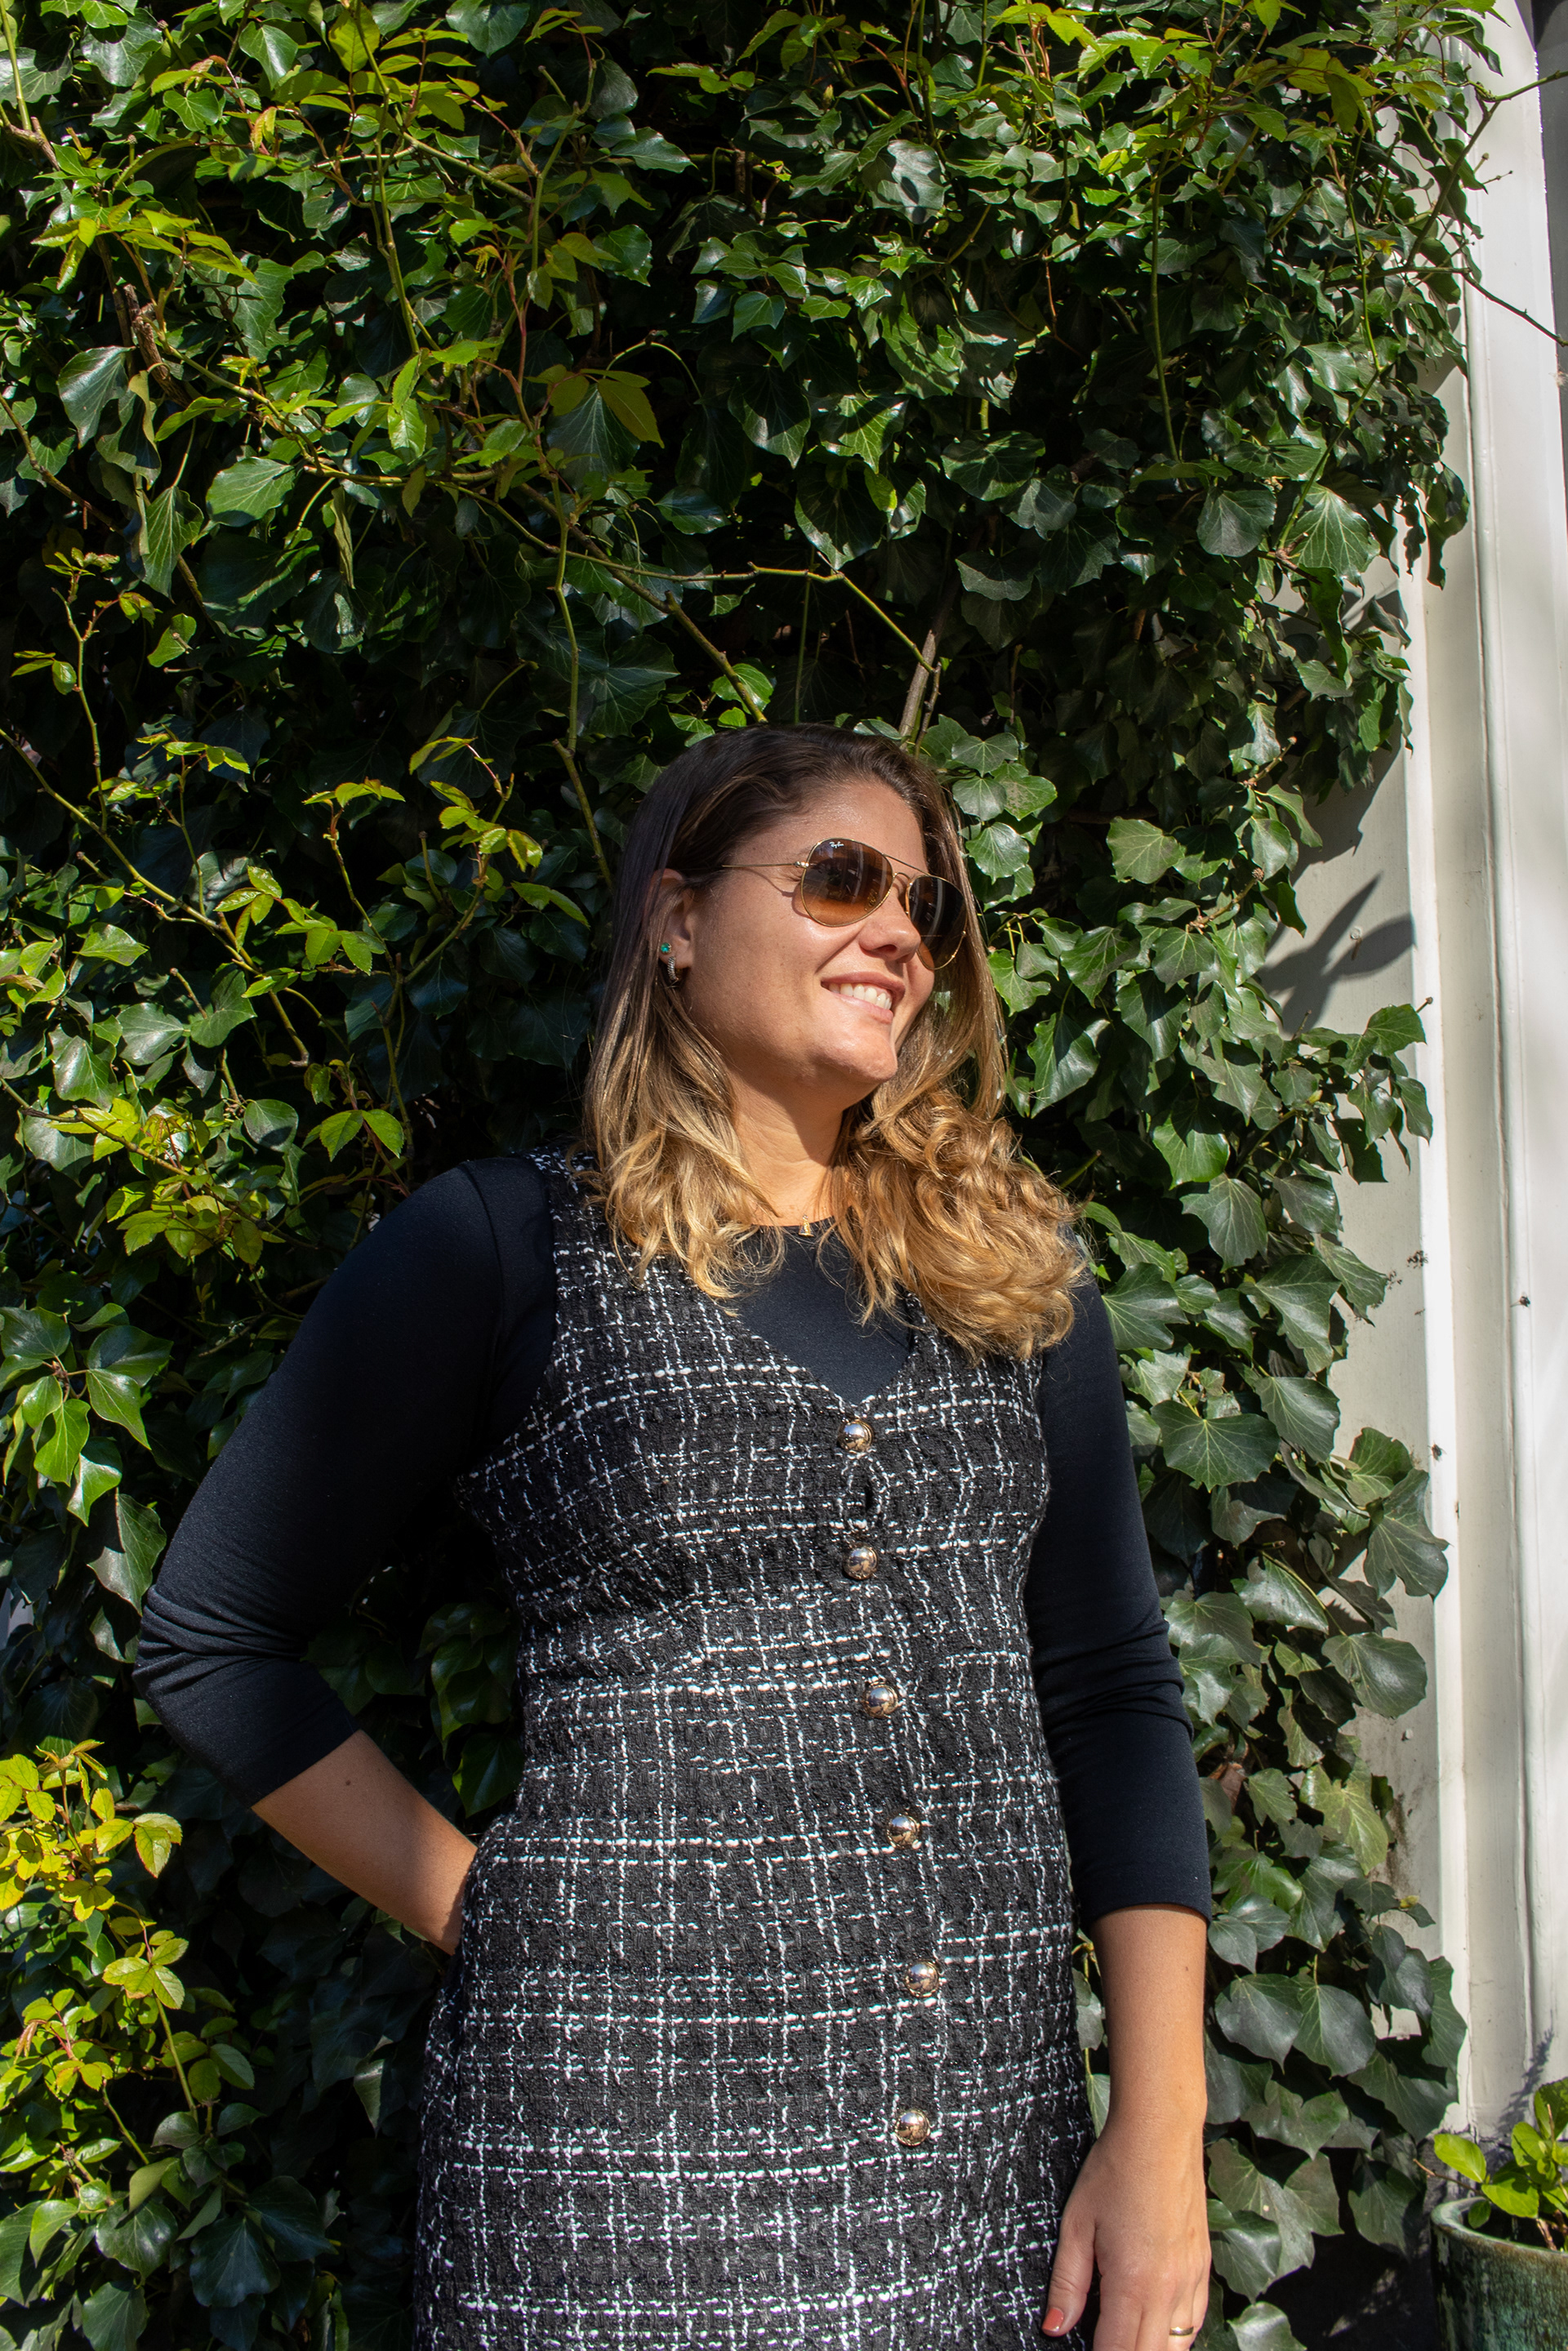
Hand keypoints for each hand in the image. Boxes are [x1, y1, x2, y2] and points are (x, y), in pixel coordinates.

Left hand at [1041, 2117, 1209, 2348]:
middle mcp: (1169, 2290)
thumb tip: (1054, 2328)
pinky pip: (1194, 2321)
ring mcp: (1191, 2280)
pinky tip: (1155, 2324)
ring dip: (1151, 2348)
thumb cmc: (1116, 2171)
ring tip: (1125, 2335)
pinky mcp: (1203, 2267)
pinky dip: (1176, 2334)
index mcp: (1133, 2283)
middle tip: (1103, 2342)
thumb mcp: (1077, 2225)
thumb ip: (1066, 2284)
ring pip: (1178, 2346)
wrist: (1161, 2133)